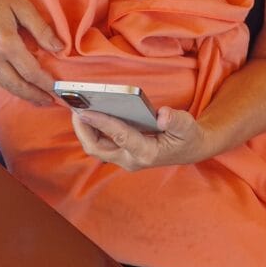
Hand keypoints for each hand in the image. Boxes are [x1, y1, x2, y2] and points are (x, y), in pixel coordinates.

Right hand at [0, 0, 60, 104]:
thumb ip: (41, 29)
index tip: (57, 87)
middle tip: (50, 101)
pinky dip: (9, 86)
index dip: (46, 82)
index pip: (31, 71)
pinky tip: (19, 86)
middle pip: (17, 84)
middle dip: (35, 95)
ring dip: (22, 94)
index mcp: (6, 42)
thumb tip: (59, 48)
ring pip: (5, 84)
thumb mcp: (22, 6)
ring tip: (37, 99)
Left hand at [70, 106, 207, 170]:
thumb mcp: (188, 127)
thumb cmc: (187, 137)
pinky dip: (91, 128)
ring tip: (77, 107)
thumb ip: (177, 121)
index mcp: (147, 153)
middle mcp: (131, 159)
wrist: (190, 149)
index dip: (102, 122)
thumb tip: (163, 115)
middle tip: (75, 108)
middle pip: (98, 148)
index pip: (120, 137)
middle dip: (83, 130)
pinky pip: (100, 142)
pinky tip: (87, 111)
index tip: (86, 110)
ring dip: (84, 129)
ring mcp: (124, 157)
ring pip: (95, 146)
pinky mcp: (121, 152)